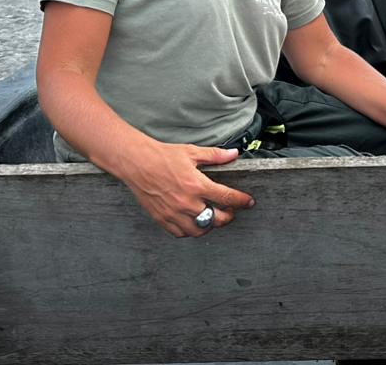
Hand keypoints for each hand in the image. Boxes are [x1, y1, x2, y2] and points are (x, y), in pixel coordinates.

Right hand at [119, 141, 255, 237]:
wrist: (137, 162)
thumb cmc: (163, 156)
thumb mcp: (192, 152)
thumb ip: (215, 156)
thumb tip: (233, 154)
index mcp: (196, 185)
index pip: (227, 198)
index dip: (241, 201)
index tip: (248, 202)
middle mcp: (187, 202)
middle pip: (216, 219)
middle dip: (228, 216)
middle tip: (229, 211)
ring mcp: (174, 213)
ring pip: (199, 230)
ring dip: (209, 225)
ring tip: (211, 217)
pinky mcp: (162, 219)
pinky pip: (180, 233)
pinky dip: (189, 230)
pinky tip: (192, 221)